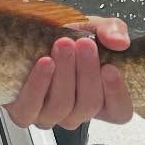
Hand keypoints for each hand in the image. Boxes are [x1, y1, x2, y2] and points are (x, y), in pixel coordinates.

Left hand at [3, 16, 132, 129]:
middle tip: (85, 44)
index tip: (110, 68)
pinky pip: (31, 109)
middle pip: (88, 105)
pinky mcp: (25, 113)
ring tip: (64, 45)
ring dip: (64, 74)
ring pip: (61, 106)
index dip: (117, 93)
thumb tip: (119, 41)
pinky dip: (38, 85)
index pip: (119, 112)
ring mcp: (51, 116)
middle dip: (87, 73)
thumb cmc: (68, 39)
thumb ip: (113, 30)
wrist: (32, 36)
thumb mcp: (95, 28)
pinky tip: (45, 63)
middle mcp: (77, 113)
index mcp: (102, 100)